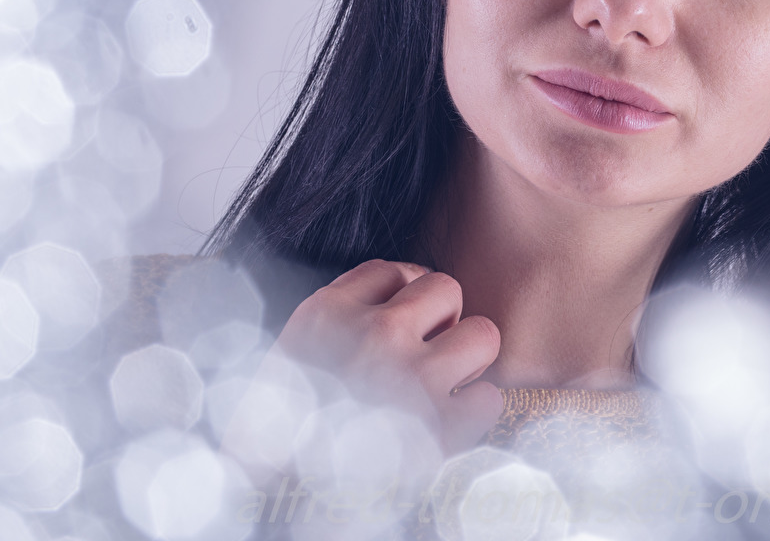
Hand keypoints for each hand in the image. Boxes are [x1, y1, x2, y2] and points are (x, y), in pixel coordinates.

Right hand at [225, 260, 502, 470]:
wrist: (279, 500)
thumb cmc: (283, 431)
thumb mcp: (293, 355)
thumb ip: (341, 319)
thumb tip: (397, 292)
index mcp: (328, 313)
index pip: (393, 271)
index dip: (405, 296)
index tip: (400, 323)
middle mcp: (374, 334)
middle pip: (446, 288)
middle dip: (443, 319)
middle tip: (429, 352)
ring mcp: (412, 377)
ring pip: (483, 333)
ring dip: (470, 359)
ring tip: (448, 383)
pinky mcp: (441, 428)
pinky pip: (490, 398)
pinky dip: (474, 415)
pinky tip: (448, 424)